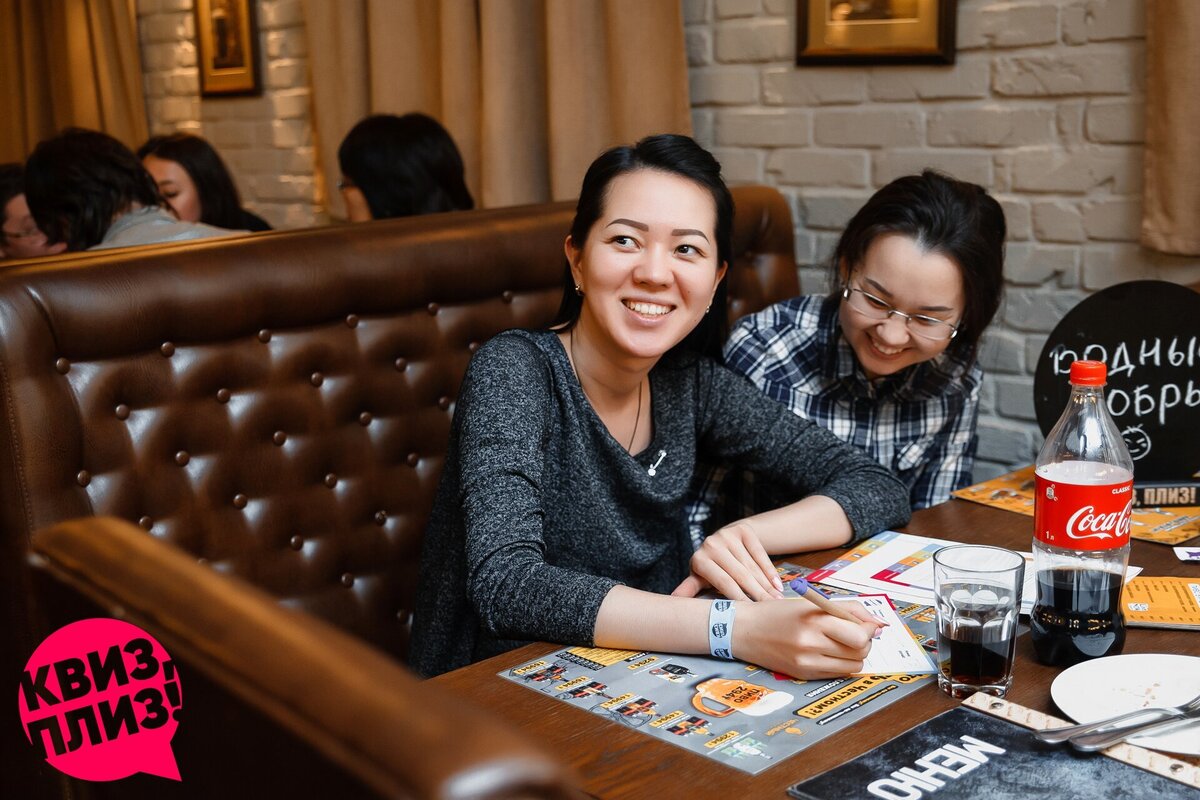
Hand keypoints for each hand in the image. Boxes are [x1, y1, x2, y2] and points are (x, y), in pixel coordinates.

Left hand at [671, 521, 783, 600]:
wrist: (724, 540)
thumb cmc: (712, 567)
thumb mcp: (701, 578)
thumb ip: (690, 588)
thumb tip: (674, 600)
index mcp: (699, 559)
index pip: (723, 583)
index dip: (739, 598)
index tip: (753, 613)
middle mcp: (712, 544)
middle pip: (740, 575)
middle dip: (757, 594)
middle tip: (772, 609)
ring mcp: (727, 535)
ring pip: (751, 566)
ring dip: (766, 585)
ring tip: (777, 601)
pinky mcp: (743, 530)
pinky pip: (760, 553)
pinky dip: (770, 571)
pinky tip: (777, 585)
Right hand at [734, 596, 876, 678]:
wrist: (744, 630)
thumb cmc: (777, 613)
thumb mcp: (812, 603)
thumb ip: (848, 610)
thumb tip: (877, 624)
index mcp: (814, 620)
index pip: (859, 635)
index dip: (868, 630)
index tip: (866, 625)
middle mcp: (811, 644)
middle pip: (860, 652)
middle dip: (863, 643)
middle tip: (853, 633)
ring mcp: (807, 663)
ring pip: (852, 666)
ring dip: (853, 655)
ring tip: (839, 643)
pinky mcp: (804, 675)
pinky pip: (836, 673)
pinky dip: (839, 663)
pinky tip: (826, 652)